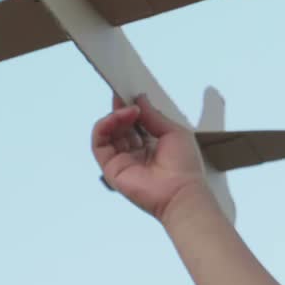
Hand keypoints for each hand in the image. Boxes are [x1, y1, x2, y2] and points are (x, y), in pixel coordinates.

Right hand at [92, 93, 209, 221]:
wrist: (181, 192)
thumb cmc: (185, 165)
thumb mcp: (173, 131)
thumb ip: (153, 115)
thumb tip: (140, 98)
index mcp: (151, 146)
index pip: (134, 123)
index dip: (130, 107)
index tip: (128, 92)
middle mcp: (135, 153)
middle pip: (119, 126)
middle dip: (120, 109)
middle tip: (123, 95)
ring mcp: (122, 161)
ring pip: (107, 133)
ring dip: (115, 116)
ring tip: (128, 110)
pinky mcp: (111, 168)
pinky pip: (99, 144)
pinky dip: (104, 127)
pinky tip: (118, 118)